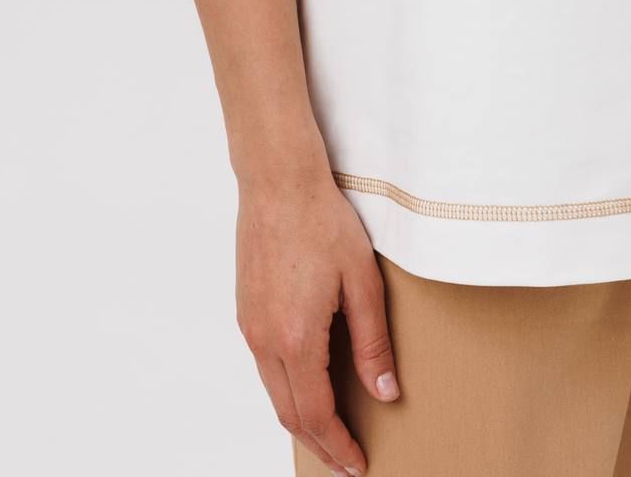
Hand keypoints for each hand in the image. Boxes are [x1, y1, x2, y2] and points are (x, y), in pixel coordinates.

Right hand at [235, 164, 399, 474]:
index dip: (338, 445)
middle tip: (345, 463)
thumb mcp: (362, 282)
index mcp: (296, 339)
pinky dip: (287, 389)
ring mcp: (250, 326)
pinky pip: (266, 366)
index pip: (316, 413)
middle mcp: (265, 340)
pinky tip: (308, 385)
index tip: (357, 464)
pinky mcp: (246, 310)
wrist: (278, 181)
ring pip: (274, 392)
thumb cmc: (322, 221)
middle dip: (319, 443)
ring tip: (330, 432)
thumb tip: (385, 393)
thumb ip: (373, 343)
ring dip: (301, 419)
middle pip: (290, 413)